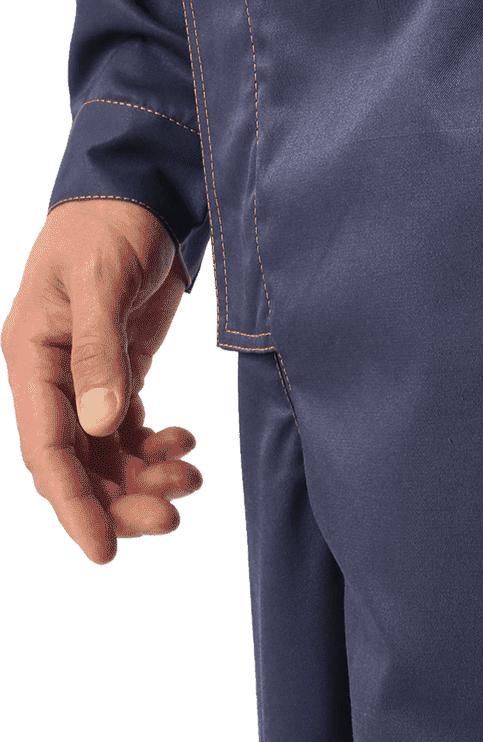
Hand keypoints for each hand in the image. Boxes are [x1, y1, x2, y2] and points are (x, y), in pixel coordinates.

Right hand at [3, 200, 200, 564]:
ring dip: (144, 478)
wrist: (137, 190)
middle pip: (79, 463)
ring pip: (106, 453)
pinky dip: (157, 448)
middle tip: (172, 518)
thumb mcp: (100, 280)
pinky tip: (186, 447)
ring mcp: (87, 377)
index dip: (73, 504)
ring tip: (191, 481)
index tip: (104, 551)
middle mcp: (54, 377)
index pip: (47, 449)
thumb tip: (101, 426)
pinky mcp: (119, 370)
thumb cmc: (106, 226)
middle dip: (120, 499)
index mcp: (32, 358)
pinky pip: (129, 430)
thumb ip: (100, 352)